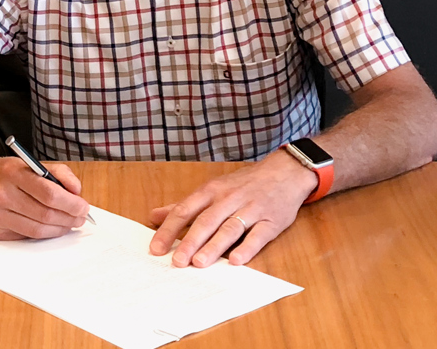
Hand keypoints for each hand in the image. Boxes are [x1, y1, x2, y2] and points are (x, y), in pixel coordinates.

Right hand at [0, 156, 90, 239]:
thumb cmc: (2, 172)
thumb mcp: (29, 163)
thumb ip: (58, 173)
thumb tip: (77, 192)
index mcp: (12, 173)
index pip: (49, 193)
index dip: (71, 204)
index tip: (83, 207)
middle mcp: (1, 194)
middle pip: (45, 214)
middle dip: (69, 218)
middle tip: (79, 218)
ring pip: (37, 230)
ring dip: (59, 229)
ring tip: (68, 224)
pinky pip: (25, 237)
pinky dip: (42, 234)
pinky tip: (49, 228)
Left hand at [148, 151, 317, 266]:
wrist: (283, 172)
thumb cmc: (242, 185)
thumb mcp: (210, 189)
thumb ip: (183, 205)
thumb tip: (153, 216)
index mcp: (210, 191)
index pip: (185, 210)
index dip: (169, 230)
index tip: (156, 248)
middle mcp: (228, 199)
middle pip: (206, 221)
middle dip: (190, 241)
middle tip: (177, 261)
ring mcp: (251, 209)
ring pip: (230, 228)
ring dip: (214, 246)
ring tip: (199, 262)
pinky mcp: (272, 221)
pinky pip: (259, 235)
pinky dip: (247, 248)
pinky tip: (236, 261)